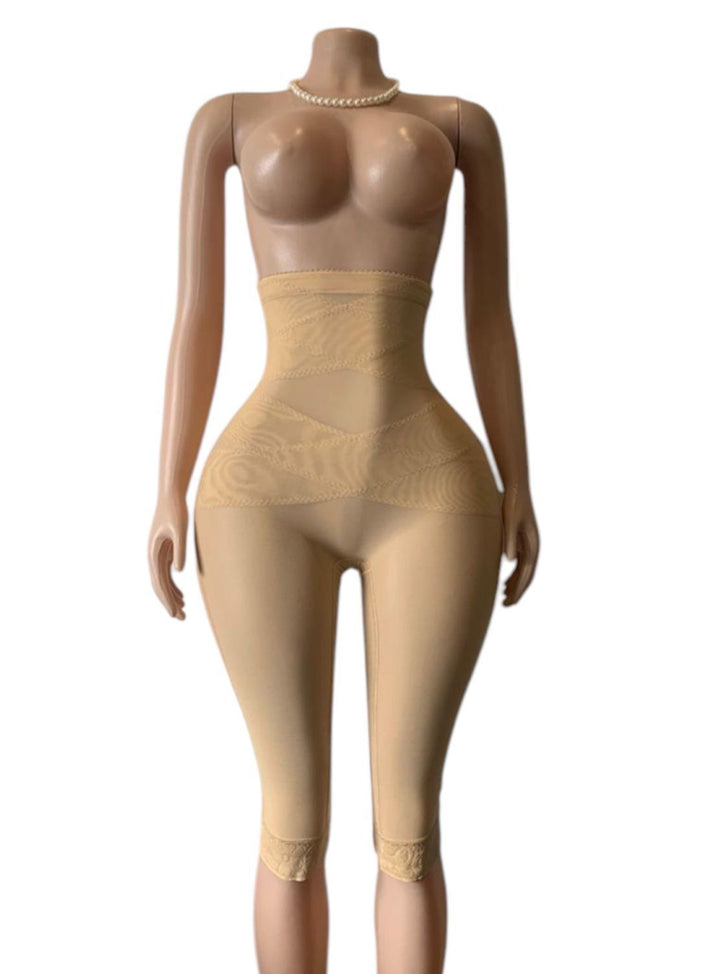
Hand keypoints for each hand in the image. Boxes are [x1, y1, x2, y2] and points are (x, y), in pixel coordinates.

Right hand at [148, 493, 187, 619]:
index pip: (159, 582)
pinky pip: (168, 574)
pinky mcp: (166, 552)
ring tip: (182, 612)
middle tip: (181, 618)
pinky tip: (182, 597)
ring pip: (163, 582)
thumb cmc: (175, 511)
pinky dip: (174, 586)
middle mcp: (153, 556)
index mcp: (153, 553)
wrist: (171, 496)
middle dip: (169, 603)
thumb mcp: (180, 530)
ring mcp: (158, 555)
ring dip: (172, 597)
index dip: (166, 599)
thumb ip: (180, 550)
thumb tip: (178, 571)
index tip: (173, 613)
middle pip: (160, 586)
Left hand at [501, 485, 538, 605]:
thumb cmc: (512, 503)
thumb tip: (510, 560)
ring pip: (523, 570)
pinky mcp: (521, 540)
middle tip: (505, 605)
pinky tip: (504, 581)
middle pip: (526, 575)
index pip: (527, 573)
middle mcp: (532, 546)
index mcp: (532, 544)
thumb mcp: (510, 521)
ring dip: (514, 584)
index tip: (509, 602)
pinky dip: (513, 574)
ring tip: (503, 596)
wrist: (515, 487)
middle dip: (517, 591)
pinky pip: (519, 563)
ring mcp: (527, 543)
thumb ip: (510, 540)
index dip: (519, 589)